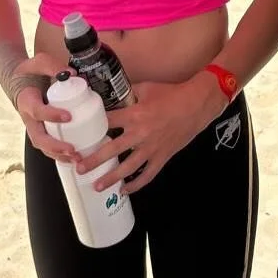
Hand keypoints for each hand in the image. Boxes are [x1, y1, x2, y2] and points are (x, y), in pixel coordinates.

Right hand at [12, 53, 76, 162]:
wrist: (17, 80)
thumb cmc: (30, 71)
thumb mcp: (38, 62)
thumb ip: (53, 65)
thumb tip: (73, 75)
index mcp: (26, 100)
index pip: (37, 111)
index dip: (51, 115)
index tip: (68, 116)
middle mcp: (28, 118)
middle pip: (38, 138)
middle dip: (55, 146)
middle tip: (72, 150)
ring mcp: (34, 126)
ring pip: (42, 146)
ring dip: (58, 155)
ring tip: (77, 159)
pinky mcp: (41, 130)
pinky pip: (48, 146)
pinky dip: (59, 154)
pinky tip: (75, 158)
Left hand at [79, 74, 223, 195]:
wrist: (197, 104)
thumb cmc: (172, 94)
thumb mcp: (147, 87)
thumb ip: (130, 92)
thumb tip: (116, 92)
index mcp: (134, 114)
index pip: (108, 122)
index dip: (93, 127)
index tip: (82, 135)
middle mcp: (140, 133)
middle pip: (111, 149)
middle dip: (94, 160)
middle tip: (80, 168)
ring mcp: (151, 148)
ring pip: (128, 167)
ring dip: (111, 178)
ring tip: (97, 186)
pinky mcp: (162, 156)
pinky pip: (148, 175)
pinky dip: (136, 185)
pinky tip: (125, 190)